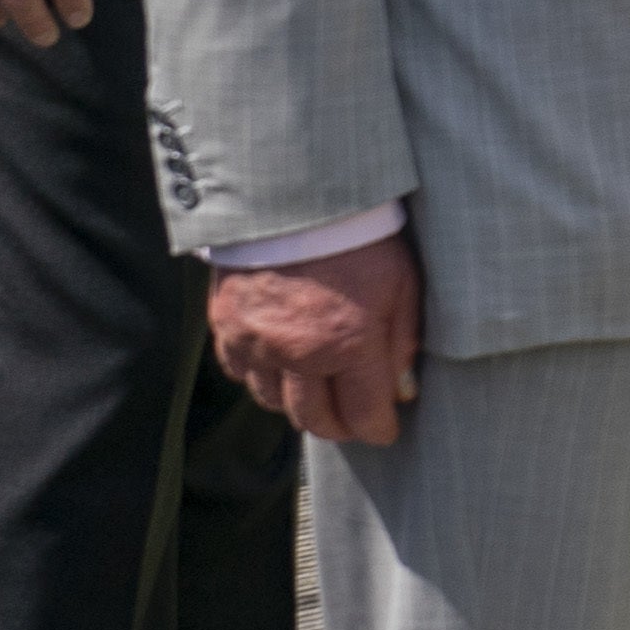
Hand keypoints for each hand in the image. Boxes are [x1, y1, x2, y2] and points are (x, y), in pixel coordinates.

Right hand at [210, 235, 423, 445]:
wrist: (298, 198)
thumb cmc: (363, 238)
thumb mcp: (403, 286)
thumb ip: (402, 344)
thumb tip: (402, 393)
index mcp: (349, 344)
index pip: (363, 415)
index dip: (378, 429)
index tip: (386, 431)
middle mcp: (298, 354)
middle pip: (315, 419)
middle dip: (340, 428)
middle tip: (355, 423)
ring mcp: (257, 343)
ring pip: (274, 402)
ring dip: (299, 406)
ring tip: (320, 396)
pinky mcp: (227, 327)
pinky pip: (241, 373)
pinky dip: (262, 378)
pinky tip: (281, 368)